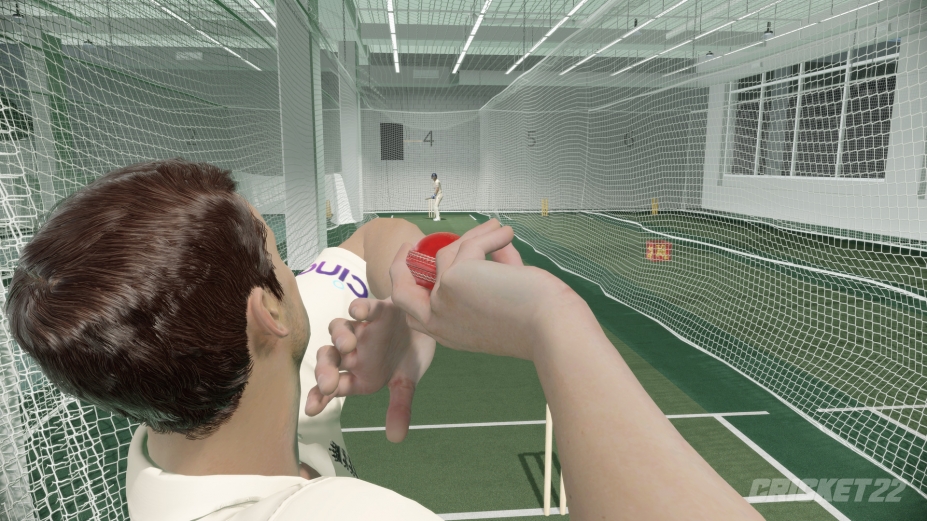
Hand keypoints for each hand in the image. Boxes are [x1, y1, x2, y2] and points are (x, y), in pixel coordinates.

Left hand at [305, 298, 435, 442]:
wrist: (424, 325)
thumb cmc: (407, 355)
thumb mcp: (405, 384)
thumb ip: (399, 408)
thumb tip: (395, 439)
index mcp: (357, 374)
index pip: (332, 387)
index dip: (320, 396)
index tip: (312, 409)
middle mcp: (353, 352)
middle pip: (329, 358)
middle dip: (325, 370)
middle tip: (327, 383)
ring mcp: (362, 329)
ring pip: (340, 330)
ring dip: (341, 337)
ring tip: (348, 345)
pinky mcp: (377, 309)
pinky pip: (364, 306)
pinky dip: (360, 308)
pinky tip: (359, 311)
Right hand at [389, 219, 571, 360]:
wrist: (551, 328)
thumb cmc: (537, 320)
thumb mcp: (499, 300)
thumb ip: (487, 273)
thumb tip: (487, 242)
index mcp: (449, 333)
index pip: (417, 314)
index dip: (415, 290)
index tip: (422, 268)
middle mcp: (438, 322)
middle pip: (401, 291)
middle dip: (400, 265)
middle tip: (409, 245)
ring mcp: (442, 301)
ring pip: (446, 253)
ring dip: (475, 236)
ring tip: (499, 230)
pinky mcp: (453, 279)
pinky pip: (468, 243)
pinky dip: (489, 234)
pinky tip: (506, 232)